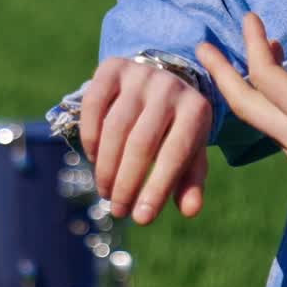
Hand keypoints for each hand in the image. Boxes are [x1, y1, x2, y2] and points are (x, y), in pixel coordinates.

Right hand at [80, 56, 212, 225]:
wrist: (163, 77)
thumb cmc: (177, 126)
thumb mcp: (191, 150)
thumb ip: (190, 180)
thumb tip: (190, 211)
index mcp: (196, 109)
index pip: (174, 154)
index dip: (156, 188)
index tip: (141, 219)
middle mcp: (169, 87)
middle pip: (141, 143)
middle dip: (126, 182)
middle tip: (118, 209)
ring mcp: (140, 74)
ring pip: (115, 127)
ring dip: (106, 166)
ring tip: (105, 191)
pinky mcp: (113, 67)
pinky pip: (93, 104)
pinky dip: (90, 136)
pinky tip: (94, 158)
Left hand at [196, 12, 286, 211]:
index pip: (265, 76)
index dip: (253, 43)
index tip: (250, 18)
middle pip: (244, 105)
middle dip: (220, 73)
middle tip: (202, 49)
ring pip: (266, 121)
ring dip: (258, 88)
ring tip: (269, 55)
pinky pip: (285, 136)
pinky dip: (282, 108)